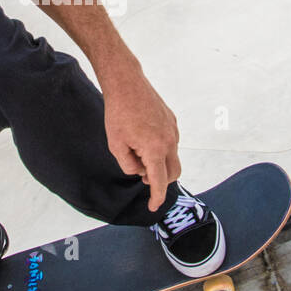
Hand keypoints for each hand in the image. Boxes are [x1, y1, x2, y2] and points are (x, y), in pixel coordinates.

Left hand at [102, 69, 180, 211]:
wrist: (127, 84)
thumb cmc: (118, 114)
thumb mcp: (116, 145)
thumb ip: (129, 165)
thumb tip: (140, 171)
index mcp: (155, 150)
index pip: (160, 182)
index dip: (157, 198)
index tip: (153, 207)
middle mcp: (169, 141)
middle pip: (173, 172)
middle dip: (161, 181)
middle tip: (142, 175)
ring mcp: (173, 130)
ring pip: (172, 156)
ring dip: (159, 162)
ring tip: (137, 149)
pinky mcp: (172, 120)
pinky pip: (170, 142)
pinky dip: (160, 148)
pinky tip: (142, 136)